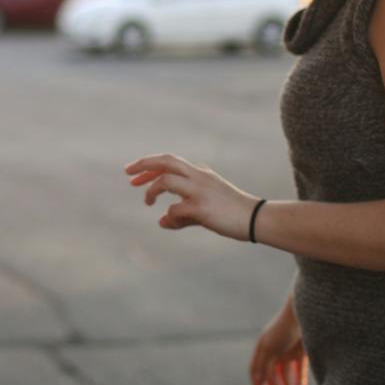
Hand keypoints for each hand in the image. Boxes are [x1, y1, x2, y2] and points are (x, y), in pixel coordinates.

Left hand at [124, 153, 259, 239]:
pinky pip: (175, 209)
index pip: (169, 161)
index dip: (149, 166)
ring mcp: (200, 191)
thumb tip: (162, 221)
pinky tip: (172, 223)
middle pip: (165, 161)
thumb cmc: (232, 214)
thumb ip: (182, 214)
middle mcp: (198, 177)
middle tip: (127, 173)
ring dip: (152, 190)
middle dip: (143, 165)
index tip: (133, 174)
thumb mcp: (205, 210)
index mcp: (199, 173)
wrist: (257, 219)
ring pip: (166, 180)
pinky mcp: (201, 207)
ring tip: (148, 202)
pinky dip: (169, 217)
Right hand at [249, 299, 308, 384]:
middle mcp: (274, 349)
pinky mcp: (302, 351)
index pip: (256, 370)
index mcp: (262, 347)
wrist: (305, 314)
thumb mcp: (269, 348)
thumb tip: (260, 383)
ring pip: (286, 374)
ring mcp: (288, 350)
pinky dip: (299, 380)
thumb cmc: (283, 330)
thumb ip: (264, 366)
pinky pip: (299, 370)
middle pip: (271, 374)